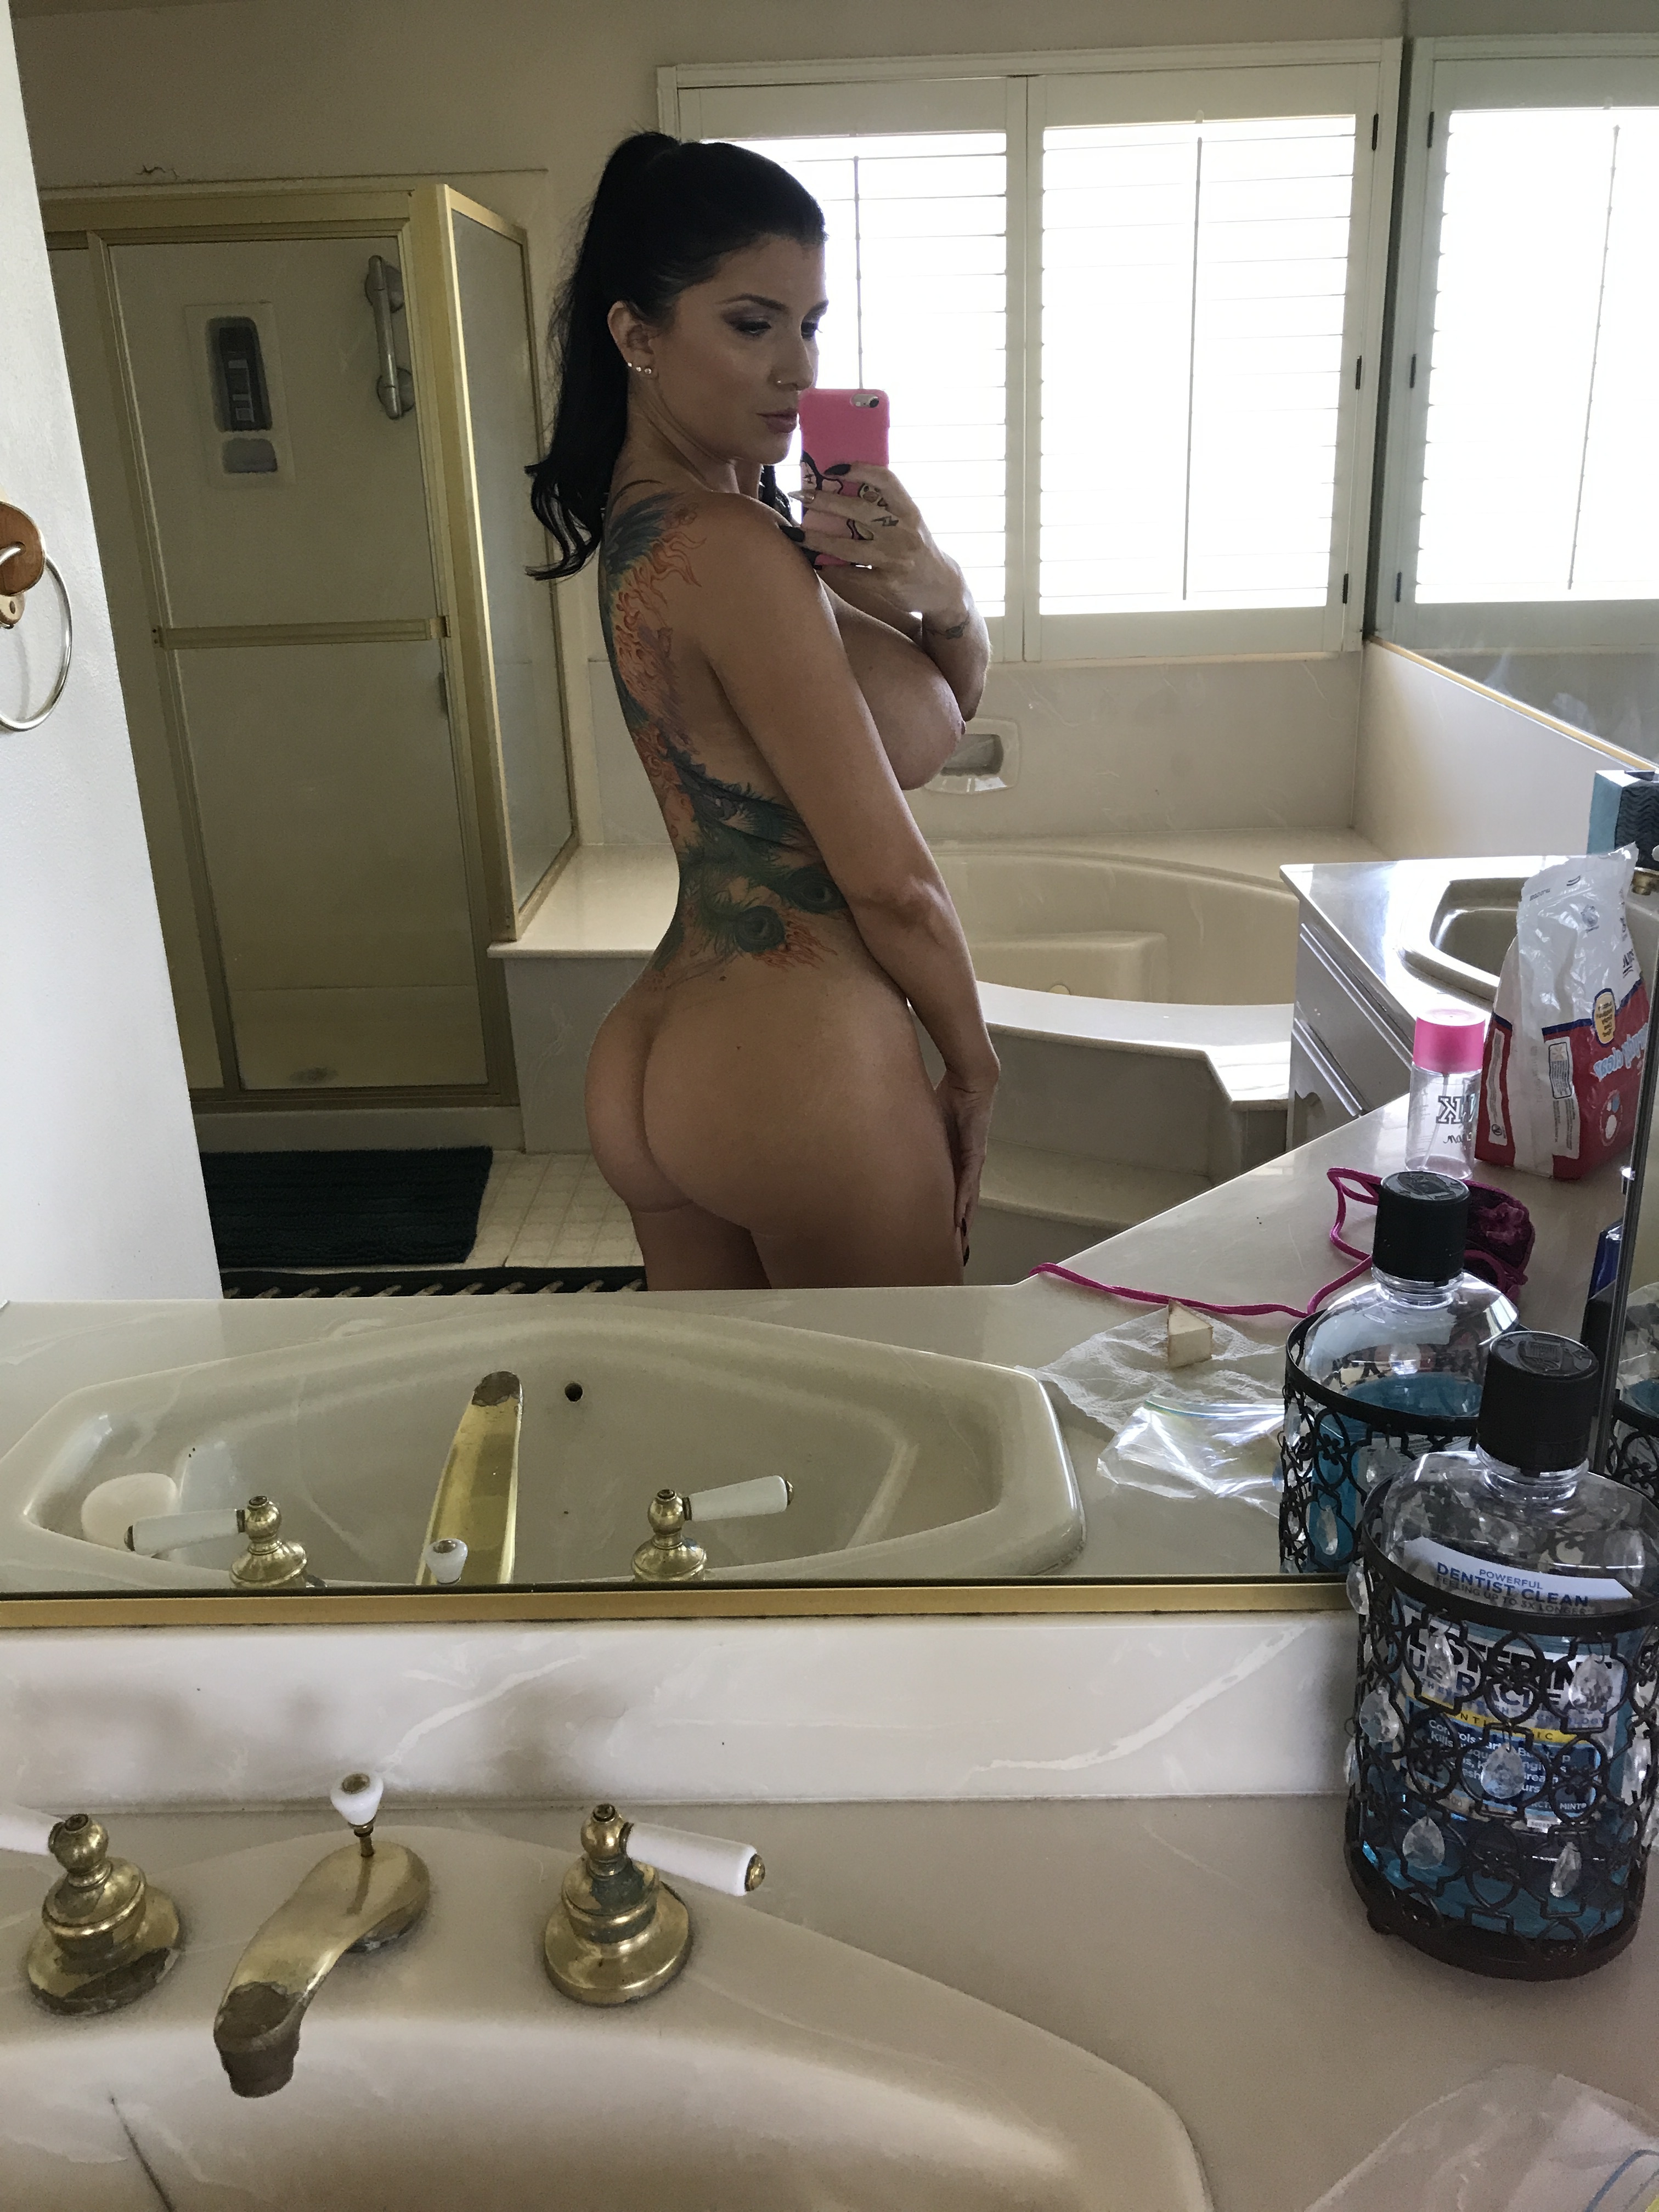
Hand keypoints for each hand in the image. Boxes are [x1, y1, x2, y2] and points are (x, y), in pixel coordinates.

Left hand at [798, 462, 970, 627]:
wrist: (941, 587)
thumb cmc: (916, 549)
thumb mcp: (910, 522)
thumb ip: (886, 506)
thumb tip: (844, 485)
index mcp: (909, 511)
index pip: (886, 480)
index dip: (860, 470)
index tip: (833, 468)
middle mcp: (904, 532)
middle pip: (859, 510)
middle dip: (825, 501)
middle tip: (800, 494)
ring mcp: (896, 559)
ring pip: (848, 547)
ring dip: (818, 539)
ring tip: (795, 532)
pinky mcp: (888, 584)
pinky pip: (852, 575)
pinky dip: (830, 569)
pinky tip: (813, 562)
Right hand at [936, 1067, 996, 1261]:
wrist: (971, 1082)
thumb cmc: (950, 1097)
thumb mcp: (928, 1123)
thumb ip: (917, 1135)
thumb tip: (895, 1139)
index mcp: (955, 1159)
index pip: (952, 1192)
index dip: (950, 1214)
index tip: (944, 1235)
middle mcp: (967, 1164)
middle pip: (964, 1203)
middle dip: (959, 1227)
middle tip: (953, 1251)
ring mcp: (972, 1160)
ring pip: (967, 1199)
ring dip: (963, 1221)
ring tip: (958, 1243)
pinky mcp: (973, 1153)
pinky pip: (966, 1182)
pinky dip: (963, 1202)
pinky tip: (959, 1219)